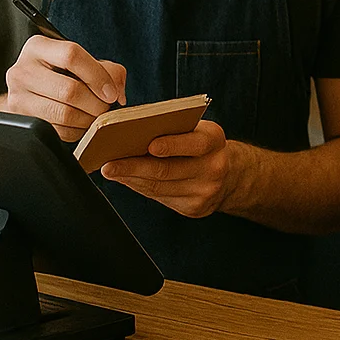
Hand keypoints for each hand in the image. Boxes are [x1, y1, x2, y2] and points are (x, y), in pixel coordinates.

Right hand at [3, 35, 125, 140]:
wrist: (30, 88)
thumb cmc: (63, 72)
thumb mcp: (85, 61)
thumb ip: (110, 71)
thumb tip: (117, 94)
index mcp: (39, 47)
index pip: (71, 56)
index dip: (97, 76)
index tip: (111, 93)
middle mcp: (22, 70)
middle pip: (69, 90)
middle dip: (96, 103)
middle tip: (106, 107)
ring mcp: (17, 96)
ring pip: (63, 113)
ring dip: (88, 119)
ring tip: (96, 116)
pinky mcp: (20, 118)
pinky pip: (56, 130)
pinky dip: (76, 130)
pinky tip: (81, 123)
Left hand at [101, 120, 235, 217]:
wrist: (229, 175)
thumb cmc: (202, 146)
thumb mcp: (197, 131)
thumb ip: (174, 131)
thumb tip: (133, 137)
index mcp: (215, 141)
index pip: (194, 143)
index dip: (172, 145)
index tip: (149, 145)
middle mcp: (214, 167)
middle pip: (169, 170)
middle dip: (135, 167)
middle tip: (110, 165)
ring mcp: (205, 191)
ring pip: (160, 186)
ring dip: (131, 179)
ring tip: (111, 172)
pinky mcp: (195, 208)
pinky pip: (160, 198)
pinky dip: (140, 188)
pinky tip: (127, 180)